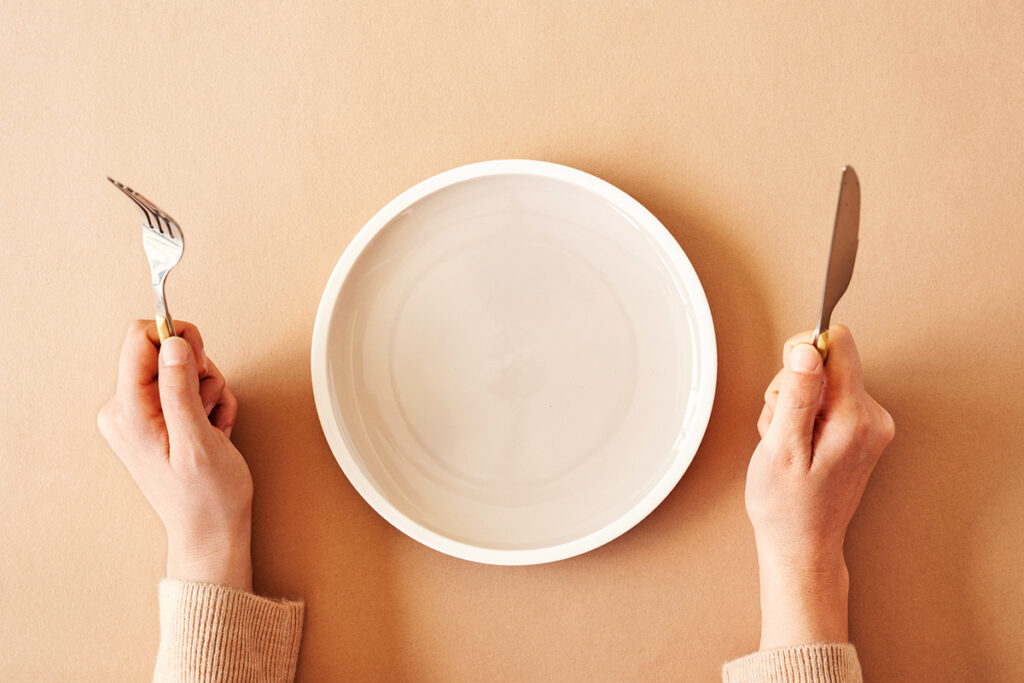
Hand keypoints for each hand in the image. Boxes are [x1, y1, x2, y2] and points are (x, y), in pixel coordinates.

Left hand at [98, 320, 252, 590]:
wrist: (211, 530)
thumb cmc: (206, 497)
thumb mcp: (197, 440)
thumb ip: (180, 389)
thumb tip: (172, 343)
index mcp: (127, 412)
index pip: (139, 341)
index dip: (176, 338)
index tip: (199, 358)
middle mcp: (125, 410)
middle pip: (165, 352)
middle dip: (198, 371)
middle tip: (207, 405)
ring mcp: (139, 414)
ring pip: (181, 369)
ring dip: (208, 390)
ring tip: (211, 425)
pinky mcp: (156, 419)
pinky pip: (186, 388)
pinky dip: (207, 403)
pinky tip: (211, 430)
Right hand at [746, 324, 893, 648]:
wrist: (802, 545)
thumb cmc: (788, 507)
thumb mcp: (781, 449)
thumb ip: (796, 395)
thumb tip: (806, 349)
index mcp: (855, 418)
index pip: (838, 344)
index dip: (802, 354)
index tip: (787, 382)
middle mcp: (872, 417)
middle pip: (826, 362)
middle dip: (792, 386)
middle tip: (781, 427)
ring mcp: (869, 425)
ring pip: (822, 382)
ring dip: (794, 405)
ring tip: (787, 443)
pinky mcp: (861, 431)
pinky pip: (827, 401)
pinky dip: (804, 417)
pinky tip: (796, 446)